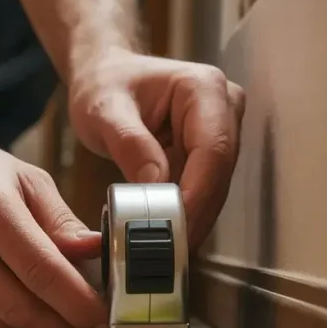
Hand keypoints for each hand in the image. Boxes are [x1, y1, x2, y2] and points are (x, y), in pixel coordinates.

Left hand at [68, 49, 245, 247]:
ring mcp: (221, 131)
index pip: (213, 149)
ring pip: (216, 188)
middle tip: (170, 250)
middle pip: (220, 173)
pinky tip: (168, 236)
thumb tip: (156, 187)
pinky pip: (204, 190)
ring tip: (167, 250)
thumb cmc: (103, 85)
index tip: (176, 226)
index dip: (198, 192)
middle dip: (196, 214)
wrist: (105, 77)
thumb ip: (130, 145)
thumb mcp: (104, 111)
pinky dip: (186, 214)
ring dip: (194, 220)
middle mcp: (223, 108)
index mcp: (203, 87)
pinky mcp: (210, 154)